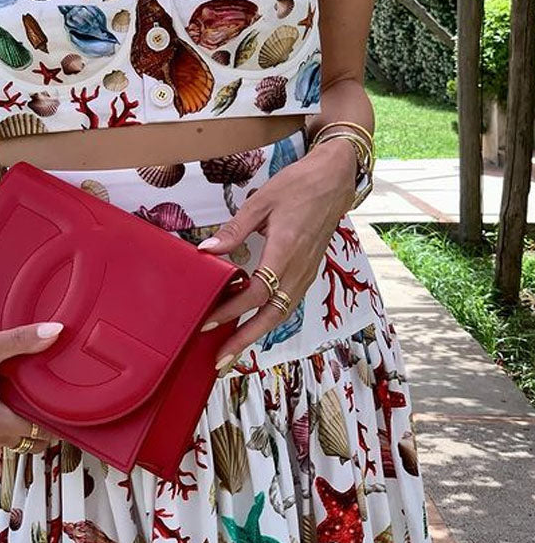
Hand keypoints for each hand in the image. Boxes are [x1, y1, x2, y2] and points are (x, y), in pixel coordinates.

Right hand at [0, 320, 62, 451]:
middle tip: (63, 401)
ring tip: (40, 395)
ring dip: (25, 421)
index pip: (40, 435)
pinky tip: (8, 389)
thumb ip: (21, 340)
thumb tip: (55, 331)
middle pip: (27, 441)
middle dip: (47, 427)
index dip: (61, 425)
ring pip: (9, 435)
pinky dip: (6, 414)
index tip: (77, 412)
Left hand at [198, 136, 357, 372]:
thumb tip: (207, 250)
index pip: (257, 292)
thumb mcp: (261, 202)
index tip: (209, 322)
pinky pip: (288, 303)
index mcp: (286, 251)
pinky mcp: (308, 272)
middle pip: (272, 315)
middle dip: (245, 341)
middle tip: (220, 361)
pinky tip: (252, 324)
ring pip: (281, 313)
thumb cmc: (298, 186)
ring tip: (232, 351)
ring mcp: (306, 272)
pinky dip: (268, 319)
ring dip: (256, 334)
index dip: (232, 310)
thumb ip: (234, 229)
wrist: (334, 181)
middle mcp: (299, 269)